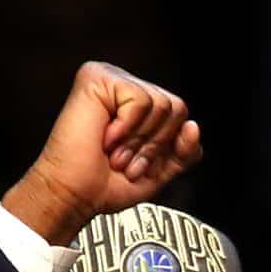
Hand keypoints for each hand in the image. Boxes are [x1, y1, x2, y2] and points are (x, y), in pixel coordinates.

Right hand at [3, 61, 202, 243]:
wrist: (77, 194)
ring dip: (139, 140)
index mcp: (139, 104)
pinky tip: (105, 136)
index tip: (138, 163)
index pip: (181, 115)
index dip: (166, 146)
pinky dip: (127, 127)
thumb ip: (185, 150)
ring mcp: (111, 78)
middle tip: (125, 159)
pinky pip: (140, 100)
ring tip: (115, 152)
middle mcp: (125, 86)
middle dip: (155, 144)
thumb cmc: (108, 182)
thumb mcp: (162, 169)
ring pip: (162, 104)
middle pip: (176, 107)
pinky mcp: (97, 77)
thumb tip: (193, 126)